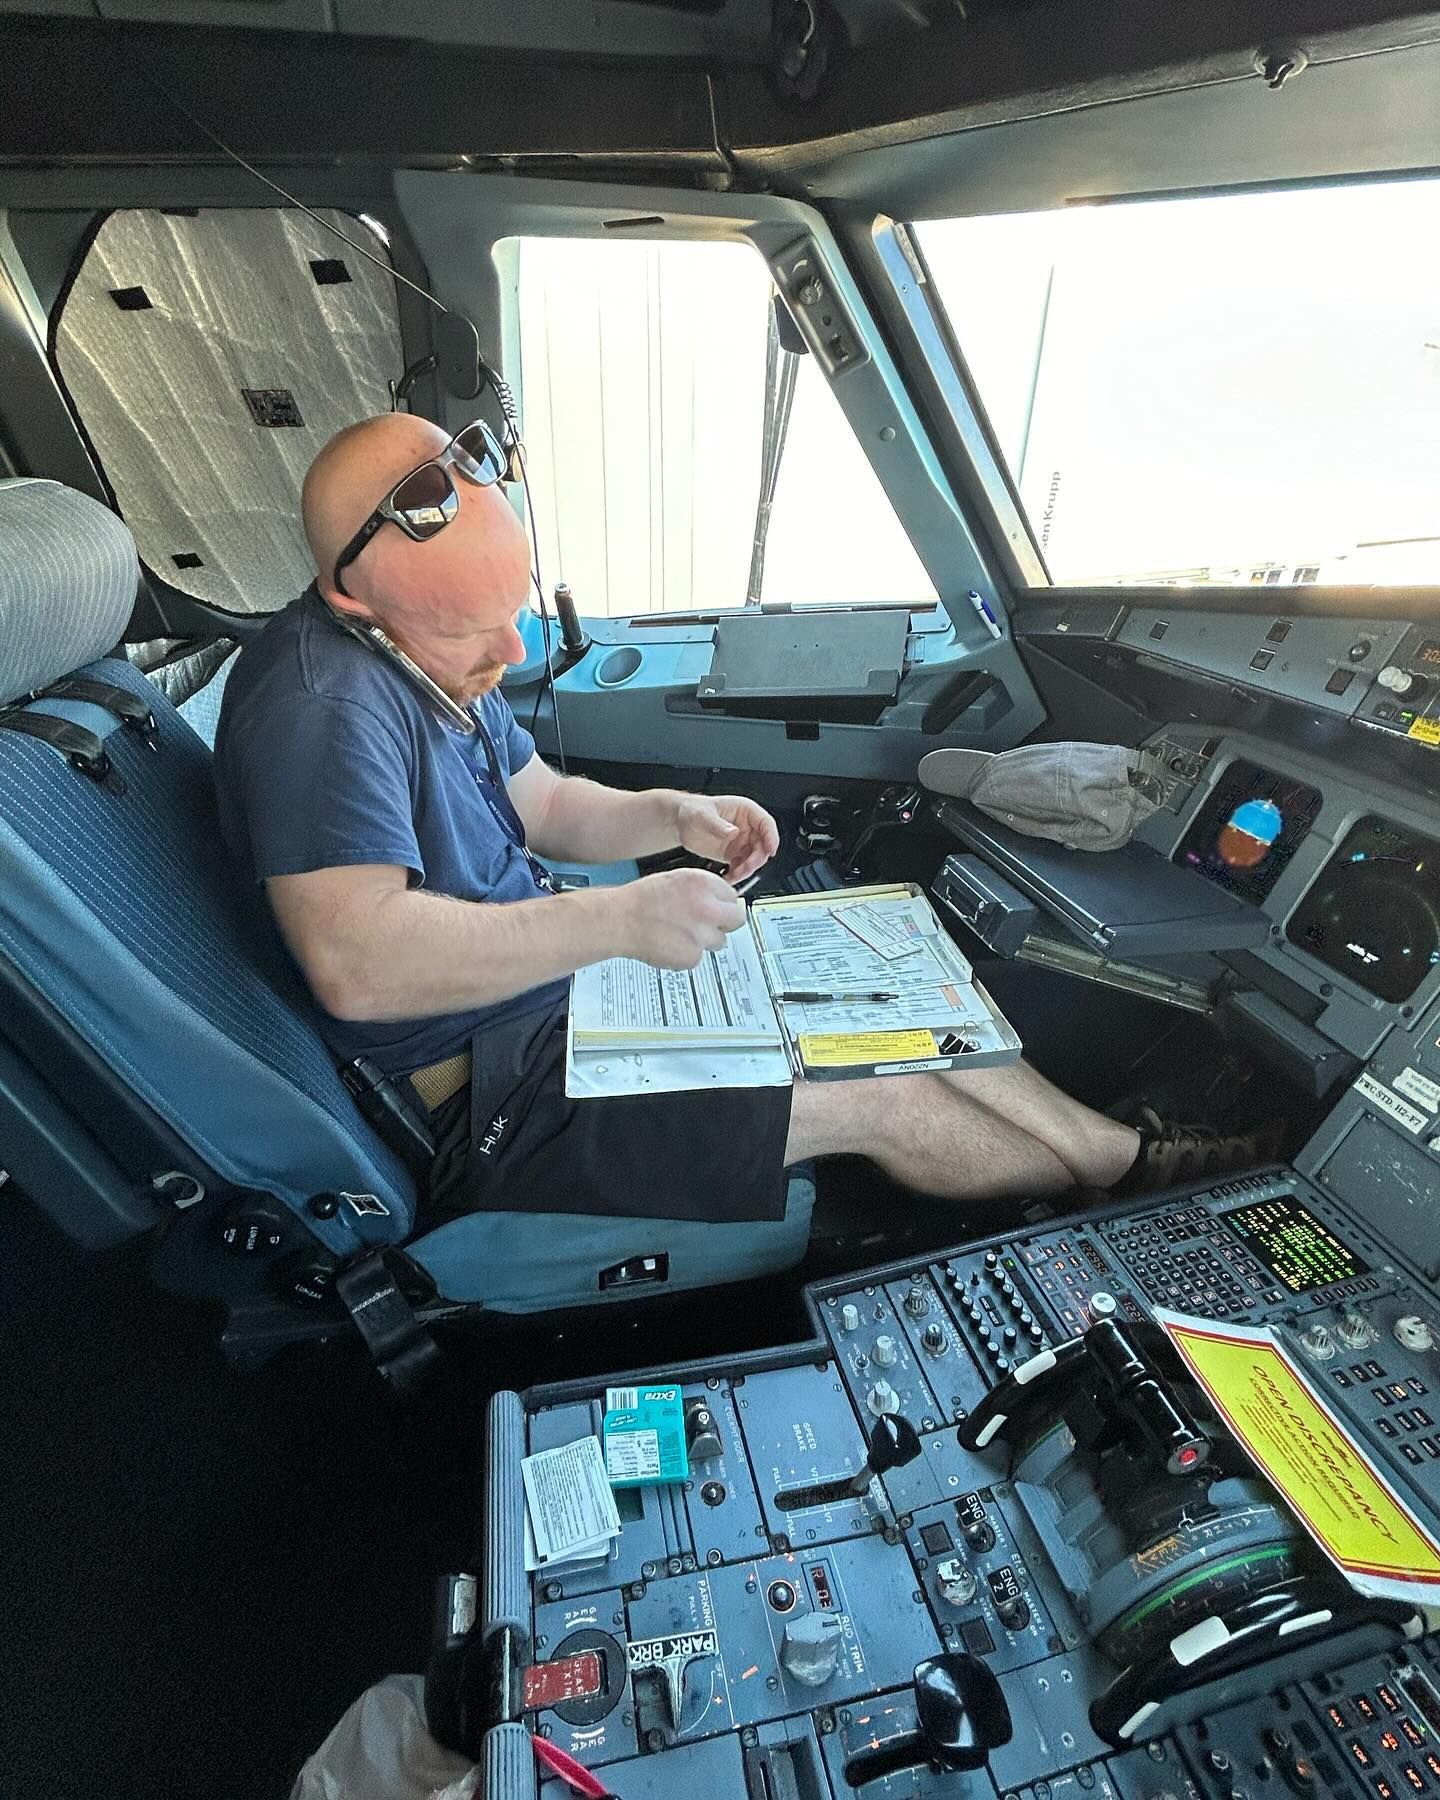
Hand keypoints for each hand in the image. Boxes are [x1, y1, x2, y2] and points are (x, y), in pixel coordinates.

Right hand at [613, 868, 747, 968]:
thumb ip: (703, 891)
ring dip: (705, 940)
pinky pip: (699, 956)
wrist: (620, 920)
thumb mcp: (677, 881)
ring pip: (719, 941)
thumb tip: (721, 902)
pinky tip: (671, 944)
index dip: (722, 903)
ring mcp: (702, 934)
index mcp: (703, 884)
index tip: (719, 908)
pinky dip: (687, 954)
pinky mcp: (693, 956)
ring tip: (680, 934)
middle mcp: (707, 908)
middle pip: (737, 919)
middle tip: (712, 925)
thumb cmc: (641, 900)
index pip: (732, 896)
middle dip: (726, 922)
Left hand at [675, 794, 779, 883]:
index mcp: (745, 811)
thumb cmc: (693, 810)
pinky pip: (742, 866)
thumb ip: (718, 825)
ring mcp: (741, 842)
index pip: (766, 824)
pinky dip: (738, 874)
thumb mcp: (703, 815)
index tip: (771, 850)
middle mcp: (746, 827)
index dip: (771, 837)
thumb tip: (733, 832)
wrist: (681, 823)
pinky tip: (728, 877)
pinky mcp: (733, 854)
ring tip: (734, 875)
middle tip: (745, 867)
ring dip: (747, 869)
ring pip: (754, 859)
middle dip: (756, 859)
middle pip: (763, 845)